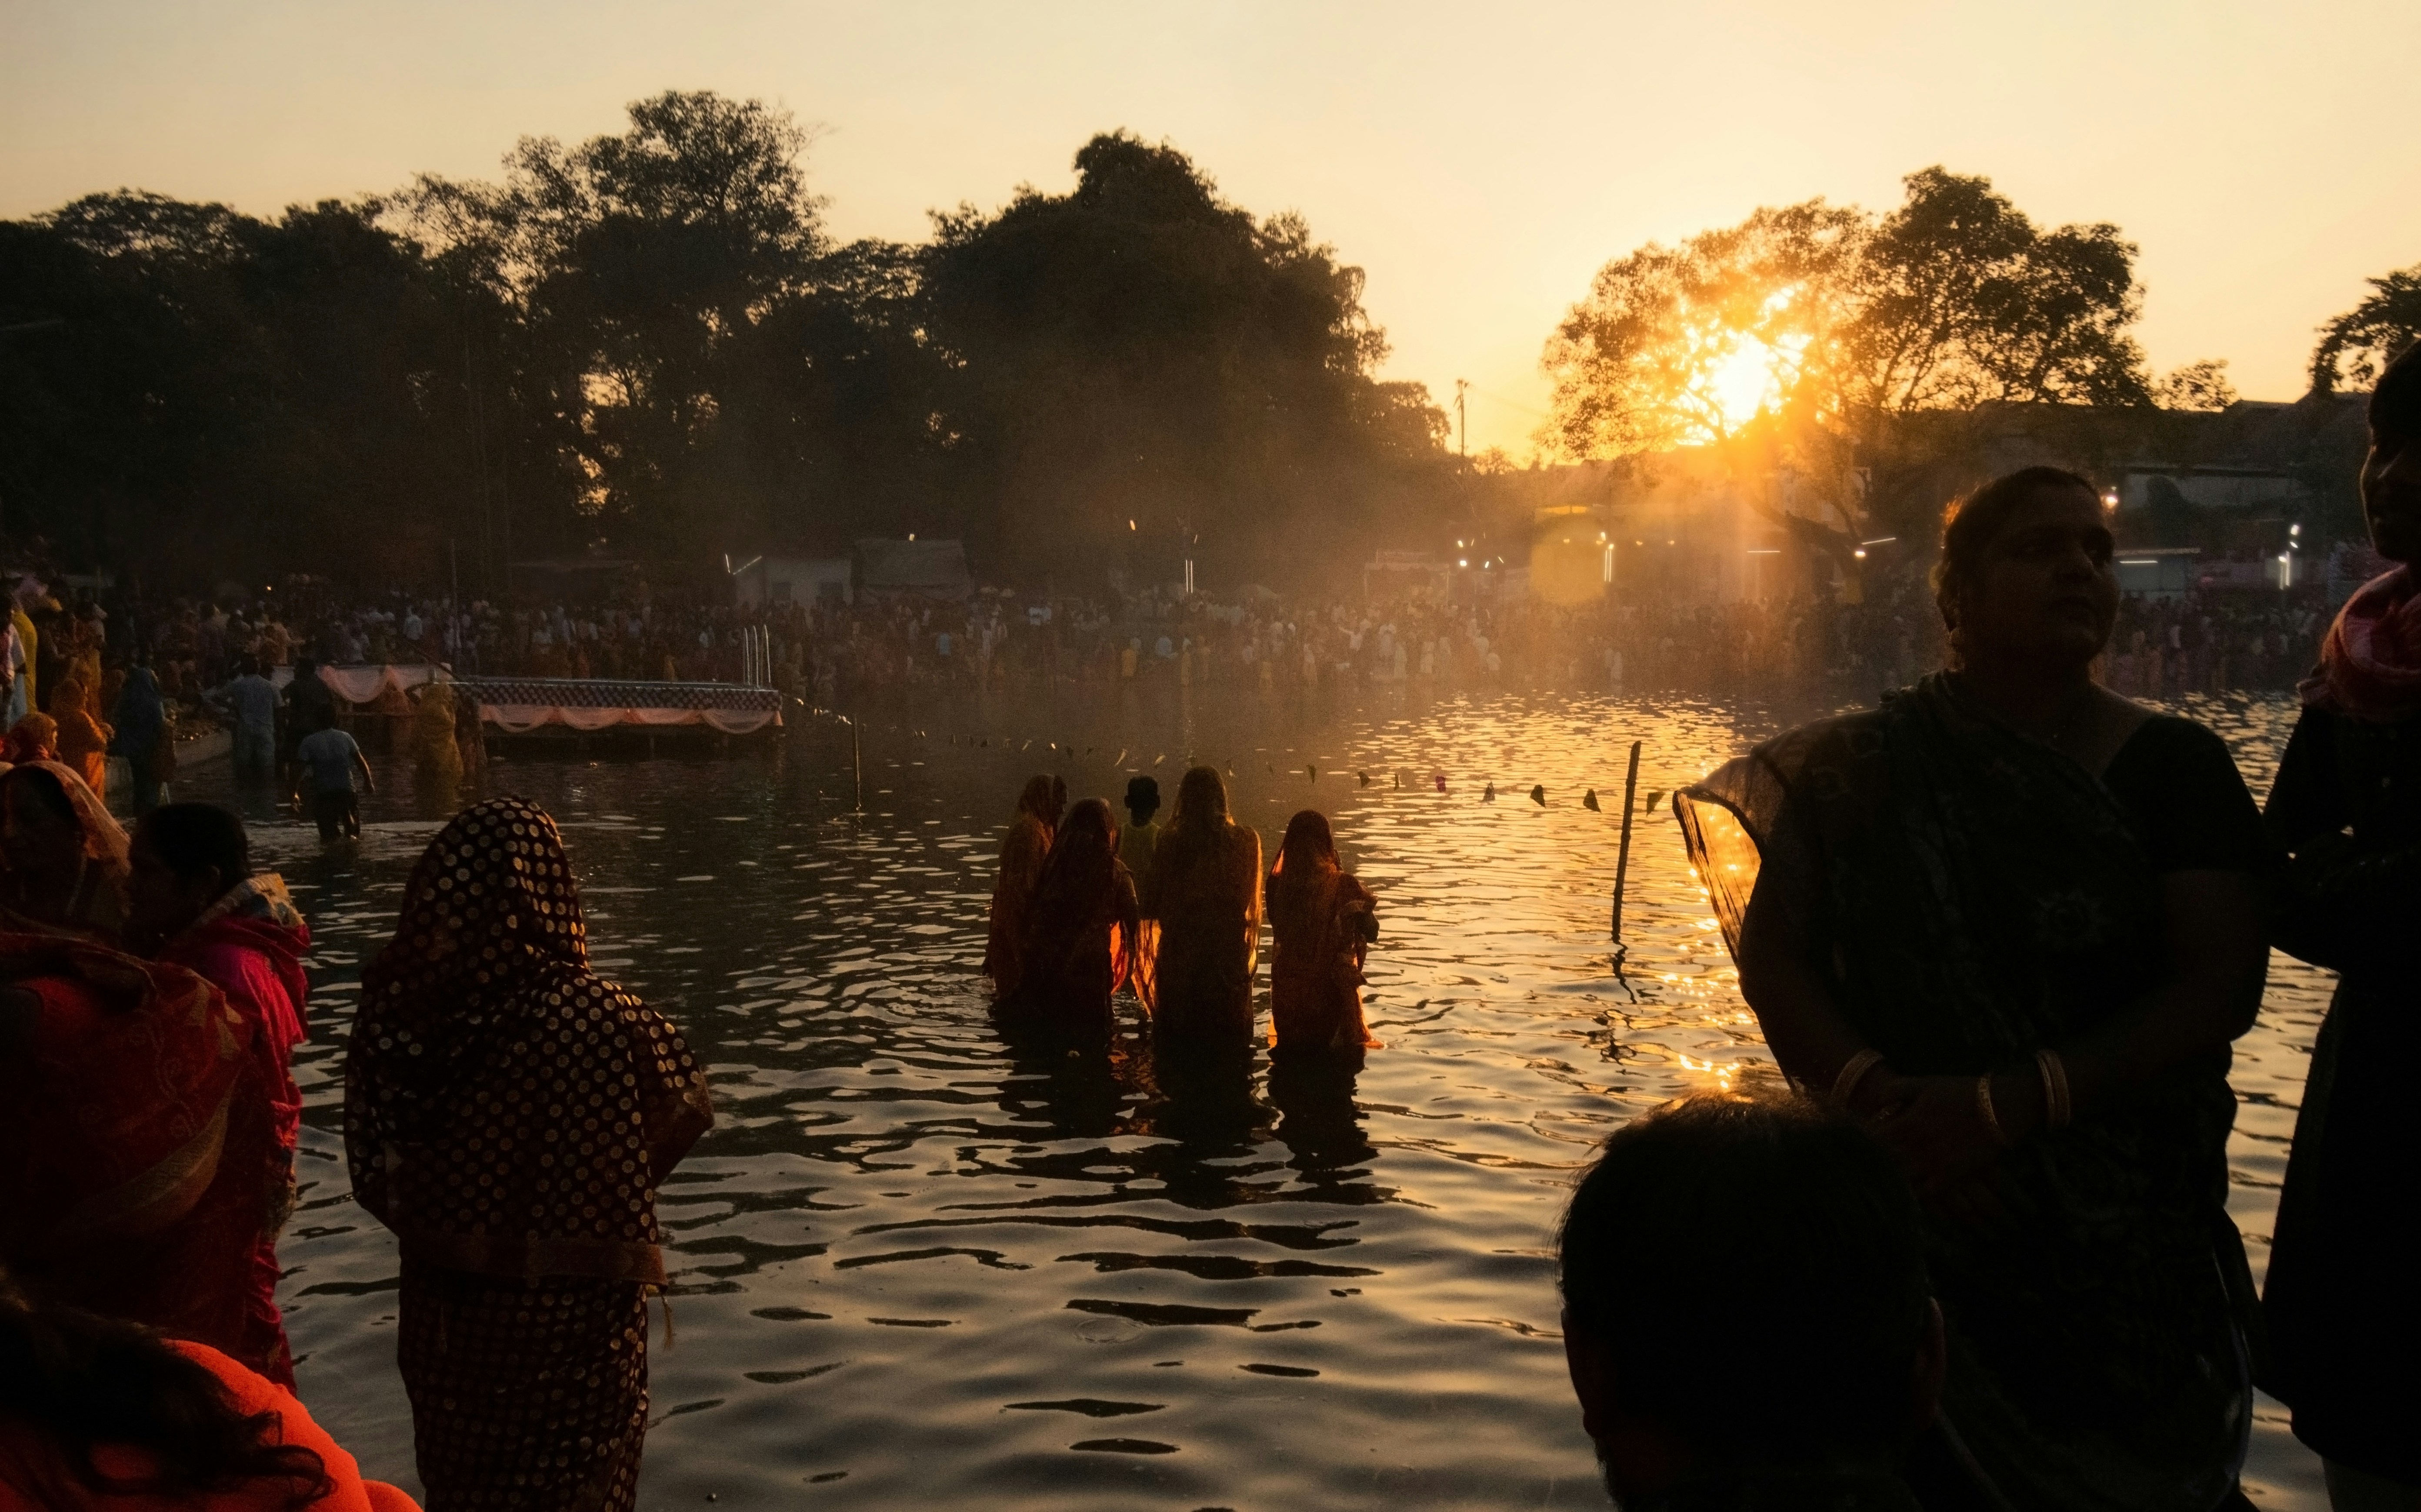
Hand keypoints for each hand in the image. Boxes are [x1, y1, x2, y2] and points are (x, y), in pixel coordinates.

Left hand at [1869, 1075, 2007, 1195]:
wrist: (2002, 1107)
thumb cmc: (1963, 1092)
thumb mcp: (1927, 1083)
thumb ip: (1897, 1089)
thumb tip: (1877, 1101)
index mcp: (1908, 1122)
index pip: (1873, 1139)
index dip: (1862, 1142)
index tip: (1854, 1144)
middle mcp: (1917, 1145)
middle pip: (1884, 1163)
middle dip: (1873, 1164)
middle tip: (1864, 1166)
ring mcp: (1934, 1163)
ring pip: (1902, 1180)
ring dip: (1893, 1180)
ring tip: (1885, 1180)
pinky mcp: (1952, 1175)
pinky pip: (1926, 1192)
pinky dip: (1917, 1192)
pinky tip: (1911, 1189)